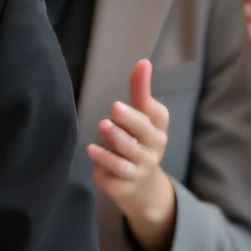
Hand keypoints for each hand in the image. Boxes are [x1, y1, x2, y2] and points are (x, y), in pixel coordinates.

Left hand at [86, 58, 175, 250]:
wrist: (142, 188)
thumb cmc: (139, 143)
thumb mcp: (140, 118)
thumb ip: (139, 92)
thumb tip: (143, 62)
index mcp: (158, 127)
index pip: (156, 111)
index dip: (145, 93)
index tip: (141, 67)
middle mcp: (154, 146)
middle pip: (144, 131)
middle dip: (131, 119)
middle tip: (115, 107)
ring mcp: (141, 165)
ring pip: (129, 151)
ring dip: (116, 139)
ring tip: (102, 126)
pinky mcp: (126, 181)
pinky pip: (116, 170)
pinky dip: (104, 160)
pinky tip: (91, 150)